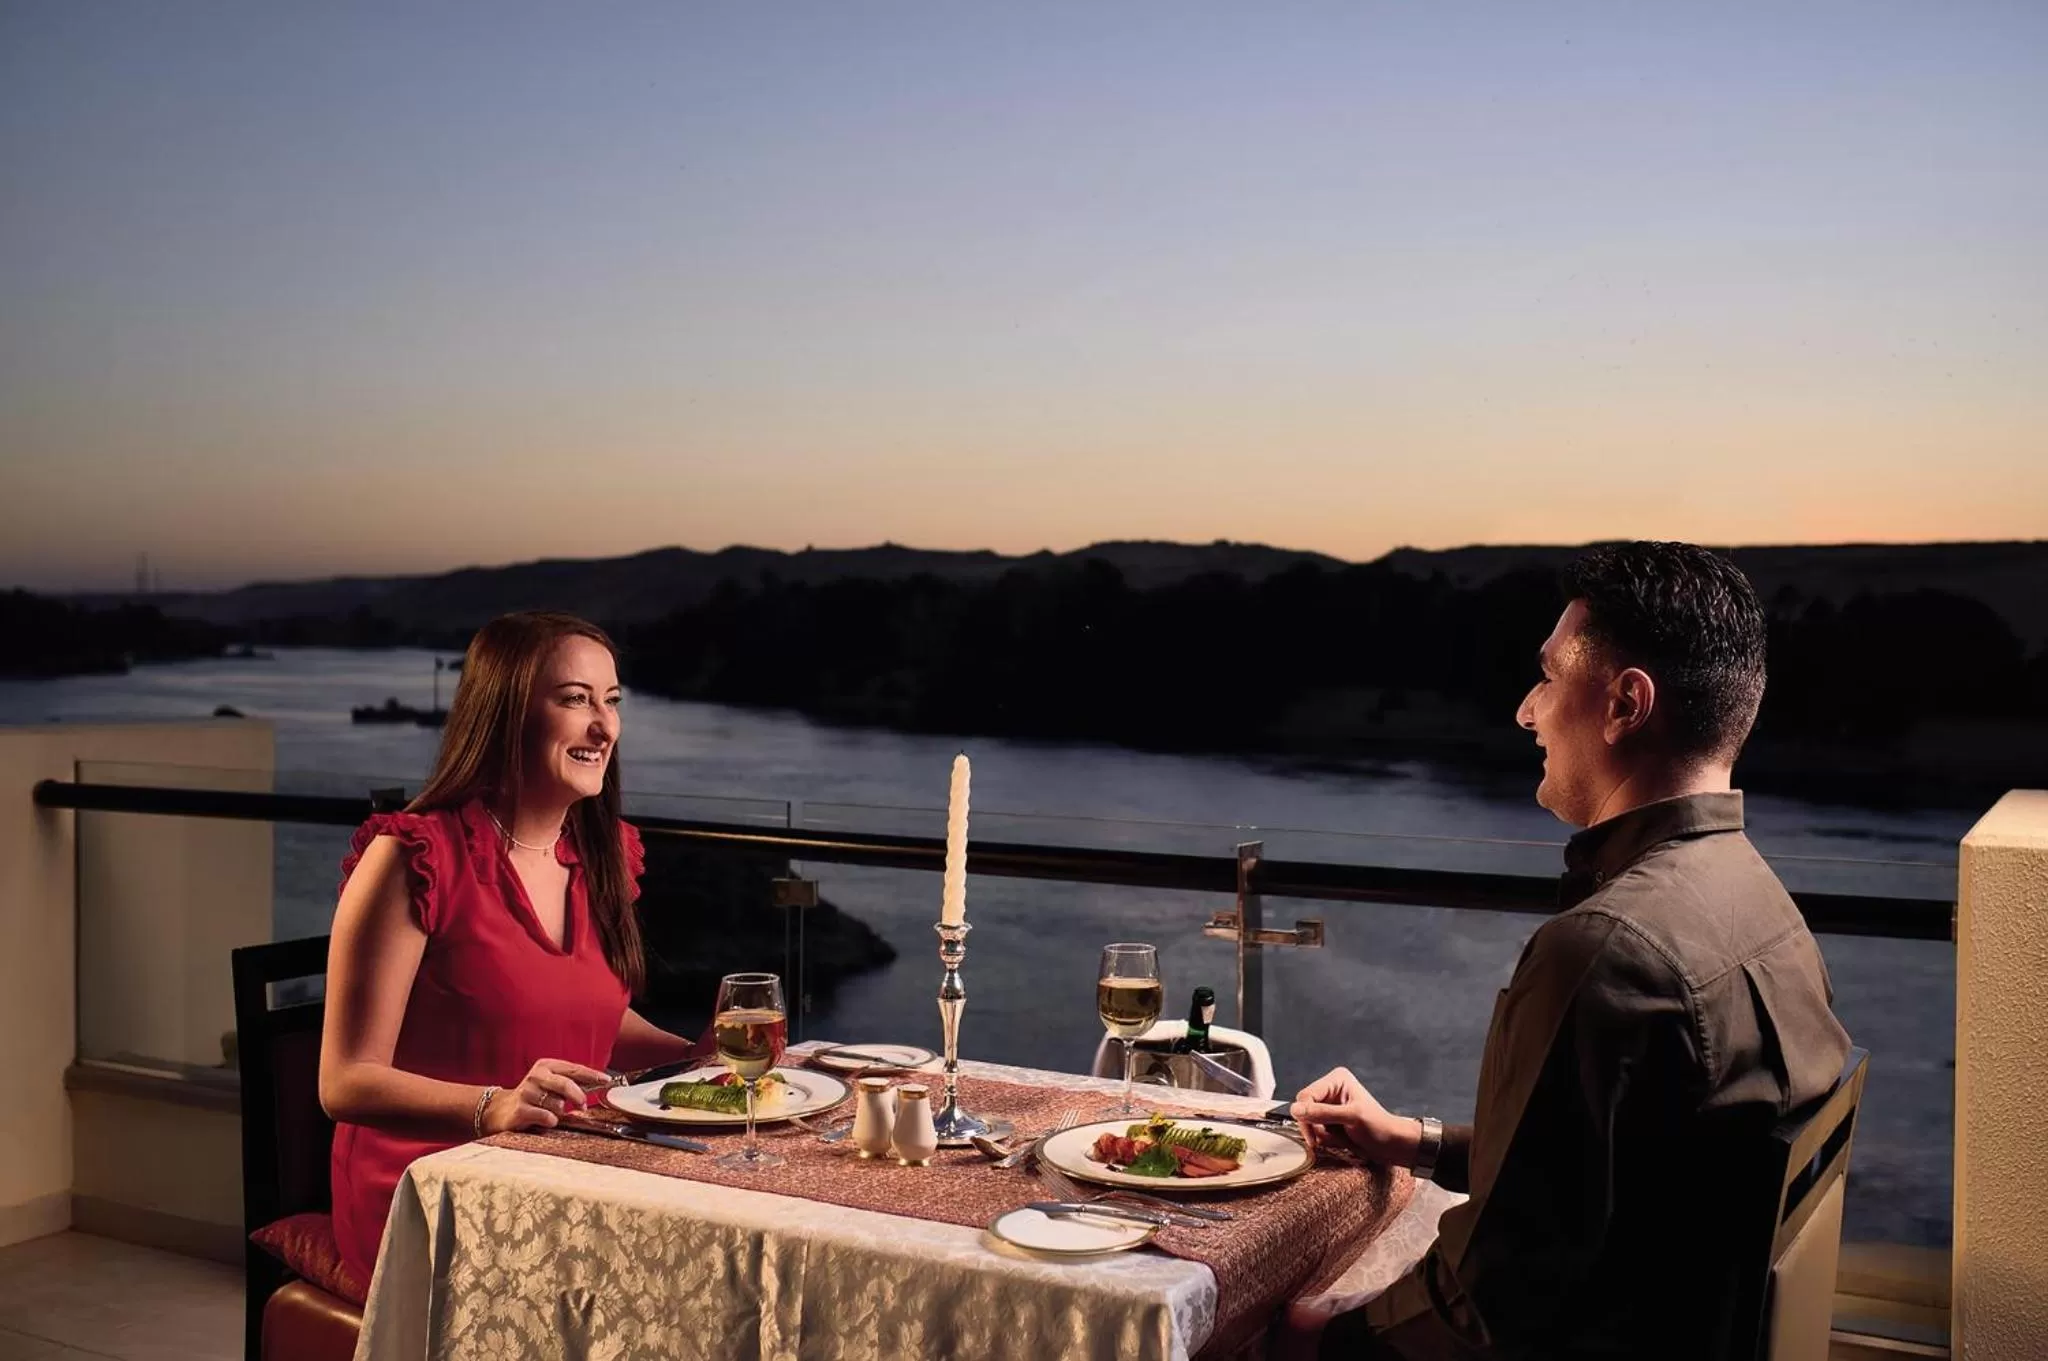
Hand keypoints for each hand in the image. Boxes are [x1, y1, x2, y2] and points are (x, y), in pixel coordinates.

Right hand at [480, 1058, 614, 1133]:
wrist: (502, 1110)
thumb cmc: (534, 1097)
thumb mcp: (552, 1086)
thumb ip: (572, 1084)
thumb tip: (599, 1085)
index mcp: (546, 1066)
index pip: (574, 1069)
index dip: (592, 1075)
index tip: (606, 1081)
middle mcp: (536, 1075)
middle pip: (565, 1083)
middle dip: (578, 1096)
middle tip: (583, 1106)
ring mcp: (527, 1091)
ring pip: (557, 1103)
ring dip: (560, 1111)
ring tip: (553, 1113)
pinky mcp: (520, 1108)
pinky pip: (545, 1115)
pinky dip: (551, 1120)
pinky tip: (549, 1120)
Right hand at [1289, 1066, 1415, 1165]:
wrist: (1392, 1146)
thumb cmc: (1379, 1127)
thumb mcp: (1351, 1117)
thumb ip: (1323, 1113)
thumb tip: (1296, 1109)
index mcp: (1337, 1080)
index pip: (1306, 1095)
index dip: (1306, 1115)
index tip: (1312, 1134)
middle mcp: (1331, 1090)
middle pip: (1304, 1108)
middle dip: (1314, 1126)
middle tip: (1324, 1139)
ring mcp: (1330, 1106)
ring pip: (1308, 1121)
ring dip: (1321, 1134)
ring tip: (1340, 1139)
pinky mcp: (1330, 1120)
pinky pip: (1315, 1130)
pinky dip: (1324, 1139)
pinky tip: (1339, 1140)